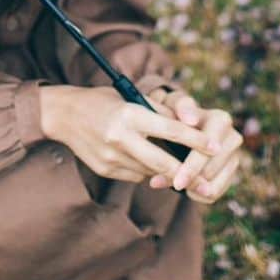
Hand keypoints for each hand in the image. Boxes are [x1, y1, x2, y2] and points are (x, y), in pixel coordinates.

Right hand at [39, 84, 219, 184]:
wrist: (64, 115)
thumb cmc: (103, 102)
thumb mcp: (130, 98)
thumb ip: (158, 113)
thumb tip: (189, 128)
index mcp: (129, 115)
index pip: (170, 130)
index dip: (196, 139)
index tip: (215, 146)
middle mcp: (120, 138)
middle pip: (162, 161)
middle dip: (186, 173)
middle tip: (205, 181)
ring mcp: (111, 157)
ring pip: (149, 172)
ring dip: (165, 171)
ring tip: (177, 168)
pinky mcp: (105, 170)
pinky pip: (135, 176)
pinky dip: (145, 171)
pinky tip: (146, 162)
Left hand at [144, 88, 243, 204]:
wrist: (181, 126)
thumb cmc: (176, 115)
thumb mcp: (174, 106)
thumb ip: (180, 108)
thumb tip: (190, 120)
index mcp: (221, 120)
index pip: (208, 151)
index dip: (192, 168)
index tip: (177, 182)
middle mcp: (233, 138)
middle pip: (212, 171)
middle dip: (191, 181)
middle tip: (169, 187)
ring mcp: (234, 157)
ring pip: (215, 186)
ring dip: (194, 190)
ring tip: (174, 188)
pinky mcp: (230, 173)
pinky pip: (216, 193)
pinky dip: (199, 196)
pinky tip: (185, 189)